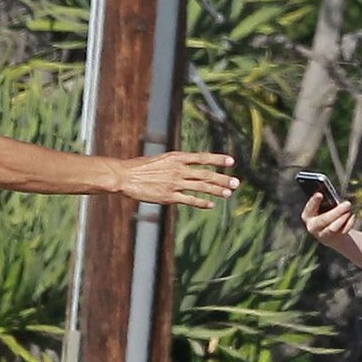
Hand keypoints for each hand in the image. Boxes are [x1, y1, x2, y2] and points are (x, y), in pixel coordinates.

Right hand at [115, 151, 237, 207]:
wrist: (124, 176)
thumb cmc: (140, 167)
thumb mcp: (161, 159)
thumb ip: (176, 163)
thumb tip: (188, 165)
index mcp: (176, 157)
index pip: (202, 157)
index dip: (218, 159)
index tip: (231, 161)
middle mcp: (178, 169)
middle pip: (206, 174)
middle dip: (222, 179)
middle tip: (236, 183)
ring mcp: (174, 184)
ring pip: (201, 187)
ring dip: (216, 190)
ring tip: (229, 193)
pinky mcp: (168, 197)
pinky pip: (189, 200)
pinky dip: (201, 202)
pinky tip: (211, 204)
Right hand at [301, 191, 355, 245]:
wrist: (330, 232)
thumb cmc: (326, 213)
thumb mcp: (323, 207)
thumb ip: (327, 203)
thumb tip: (337, 200)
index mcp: (307, 215)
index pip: (309, 208)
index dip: (314, 201)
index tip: (320, 194)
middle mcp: (312, 227)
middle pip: (324, 220)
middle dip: (336, 211)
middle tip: (347, 204)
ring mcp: (322, 235)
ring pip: (333, 227)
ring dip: (343, 218)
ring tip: (350, 210)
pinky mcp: (333, 239)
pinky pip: (342, 231)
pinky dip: (349, 222)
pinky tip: (353, 216)